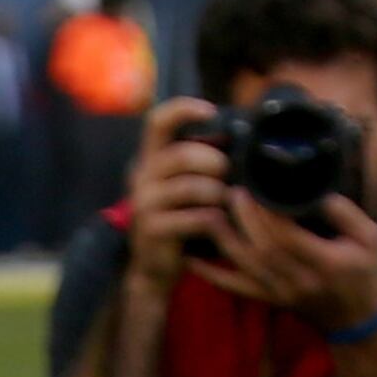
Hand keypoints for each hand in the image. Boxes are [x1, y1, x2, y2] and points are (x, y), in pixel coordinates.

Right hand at [122, 97, 231, 289]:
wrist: (153, 267)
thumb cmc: (178, 219)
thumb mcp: (182, 184)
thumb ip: (198, 161)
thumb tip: (234, 137)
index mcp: (150, 157)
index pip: (158, 120)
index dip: (183, 109)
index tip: (211, 111)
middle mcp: (142, 175)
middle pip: (182, 154)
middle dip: (214, 162)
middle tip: (229, 174)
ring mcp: (145, 202)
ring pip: (192, 187)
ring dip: (219, 193)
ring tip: (228, 201)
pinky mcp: (153, 228)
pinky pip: (196, 217)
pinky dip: (216, 219)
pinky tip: (222, 224)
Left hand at [206, 180, 376, 337]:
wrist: (358, 321)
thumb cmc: (365, 272)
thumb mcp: (371, 238)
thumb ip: (346, 213)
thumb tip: (316, 189)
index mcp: (327, 263)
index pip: (289, 238)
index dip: (269, 214)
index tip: (257, 187)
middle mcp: (301, 282)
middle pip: (263, 250)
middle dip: (244, 219)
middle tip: (232, 191)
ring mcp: (283, 295)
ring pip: (246, 267)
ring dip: (225, 239)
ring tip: (211, 211)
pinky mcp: (270, 301)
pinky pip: (237, 288)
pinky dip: (213, 274)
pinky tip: (192, 258)